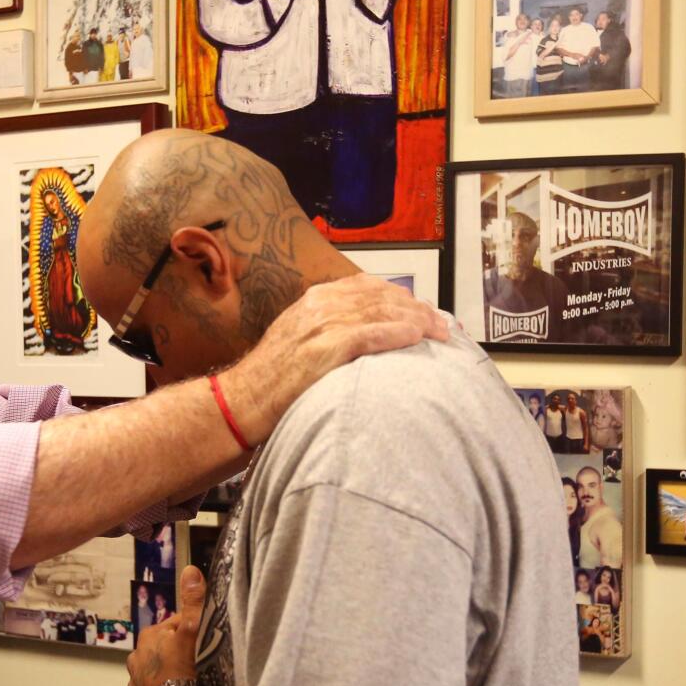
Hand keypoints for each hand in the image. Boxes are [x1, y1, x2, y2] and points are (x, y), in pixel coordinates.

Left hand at [127, 564, 203, 685]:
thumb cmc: (182, 671)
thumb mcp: (191, 632)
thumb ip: (193, 603)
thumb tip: (191, 569)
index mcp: (148, 638)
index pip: (175, 625)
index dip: (193, 629)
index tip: (208, 638)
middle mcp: (137, 658)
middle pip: (165, 648)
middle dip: (180, 651)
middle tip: (202, 660)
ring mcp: (136, 684)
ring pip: (159, 671)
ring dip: (172, 673)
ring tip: (192, 681)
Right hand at [217, 273, 446, 441]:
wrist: (243, 399)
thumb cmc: (272, 377)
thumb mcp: (298, 336)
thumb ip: (327, 326)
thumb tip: (363, 330)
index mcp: (315, 298)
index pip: (368, 286)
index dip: (401, 296)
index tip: (421, 309)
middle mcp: (321, 305)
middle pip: (381, 297)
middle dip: (417, 309)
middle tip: (441, 323)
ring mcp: (323, 325)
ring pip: (382, 312)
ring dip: (417, 321)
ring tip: (440, 332)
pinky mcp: (326, 349)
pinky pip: (371, 334)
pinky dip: (397, 334)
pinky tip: (417, 337)